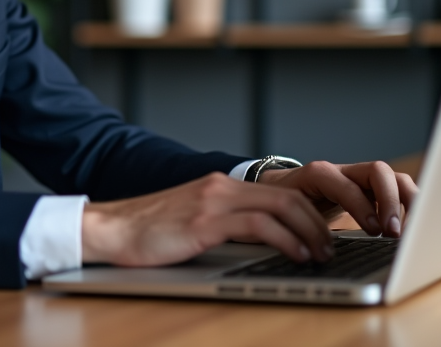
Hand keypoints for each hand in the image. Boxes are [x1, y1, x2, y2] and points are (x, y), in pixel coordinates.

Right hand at [81, 172, 334, 267]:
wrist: (110, 229)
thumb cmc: (147, 233)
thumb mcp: (192, 222)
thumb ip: (222, 224)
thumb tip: (257, 245)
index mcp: (219, 186)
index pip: (278, 193)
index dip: (308, 213)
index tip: (322, 235)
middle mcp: (220, 187)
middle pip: (287, 197)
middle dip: (317, 222)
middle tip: (330, 247)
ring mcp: (212, 202)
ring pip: (280, 207)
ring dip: (309, 232)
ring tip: (320, 254)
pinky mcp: (205, 221)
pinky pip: (258, 226)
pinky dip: (285, 239)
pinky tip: (295, 254)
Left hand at [258, 161, 417, 237]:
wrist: (282, 188)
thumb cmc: (285, 201)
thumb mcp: (287, 211)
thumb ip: (299, 222)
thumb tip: (314, 247)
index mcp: (319, 174)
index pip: (347, 184)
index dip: (362, 205)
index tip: (373, 230)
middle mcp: (344, 171)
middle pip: (378, 170)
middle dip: (390, 201)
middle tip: (393, 232)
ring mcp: (360, 178)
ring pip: (393, 177)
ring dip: (407, 202)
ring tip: (409, 231)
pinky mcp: (372, 189)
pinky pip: (397, 190)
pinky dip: (410, 205)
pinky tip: (412, 227)